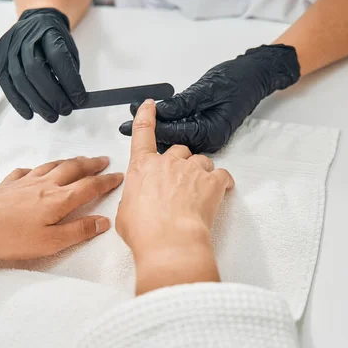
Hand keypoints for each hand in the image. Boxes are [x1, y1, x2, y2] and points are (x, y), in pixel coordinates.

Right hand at [0, 8, 85, 122]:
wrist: (34, 24)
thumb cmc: (53, 41)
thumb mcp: (68, 49)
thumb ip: (70, 73)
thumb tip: (74, 101)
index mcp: (47, 30)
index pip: (58, 57)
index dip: (70, 81)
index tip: (80, 99)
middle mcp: (24, 36)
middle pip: (35, 69)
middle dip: (52, 95)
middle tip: (65, 110)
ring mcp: (8, 47)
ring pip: (19, 79)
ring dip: (36, 103)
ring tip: (52, 116)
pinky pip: (6, 84)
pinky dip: (18, 102)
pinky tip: (30, 114)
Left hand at [0, 157, 121, 321]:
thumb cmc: (8, 237)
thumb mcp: (50, 242)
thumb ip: (79, 231)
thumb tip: (103, 222)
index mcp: (58, 199)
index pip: (90, 186)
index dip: (107, 181)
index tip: (119, 176)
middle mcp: (44, 185)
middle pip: (73, 169)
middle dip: (91, 164)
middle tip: (103, 161)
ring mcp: (24, 183)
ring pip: (52, 166)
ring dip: (69, 162)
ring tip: (78, 161)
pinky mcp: (6, 185)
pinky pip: (26, 171)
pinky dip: (37, 169)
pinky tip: (34, 171)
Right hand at [116, 100, 234, 293]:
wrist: (170, 242)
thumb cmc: (145, 232)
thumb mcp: (125, 214)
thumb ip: (133, 200)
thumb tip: (138, 202)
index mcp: (142, 167)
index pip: (143, 133)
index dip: (147, 116)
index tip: (150, 105)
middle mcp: (167, 163)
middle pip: (178, 150)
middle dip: (180, 163)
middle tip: (180, 183)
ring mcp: (191, 170)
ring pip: (201, 161)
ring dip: (201, 172)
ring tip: (199, 193)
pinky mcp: (212, 182)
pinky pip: (222, 175)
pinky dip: (223, 182)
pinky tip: (221, 191)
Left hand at [119, 45, 299, 153]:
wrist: (254, 76)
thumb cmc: (236, 80)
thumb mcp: (207, 89)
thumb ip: (183, 103)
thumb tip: (161, 111)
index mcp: (210, 132)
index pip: (173, 134)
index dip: (148, 128)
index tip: (127, 124)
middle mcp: (208, 139)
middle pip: (171, 140)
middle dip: (148, 131)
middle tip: (125, 122)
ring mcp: (206, 136)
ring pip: (175, 138)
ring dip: (157, 129)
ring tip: (135, 118)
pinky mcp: (204, 130)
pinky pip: (182, 131)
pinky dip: (168, 126)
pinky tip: (155, 118)